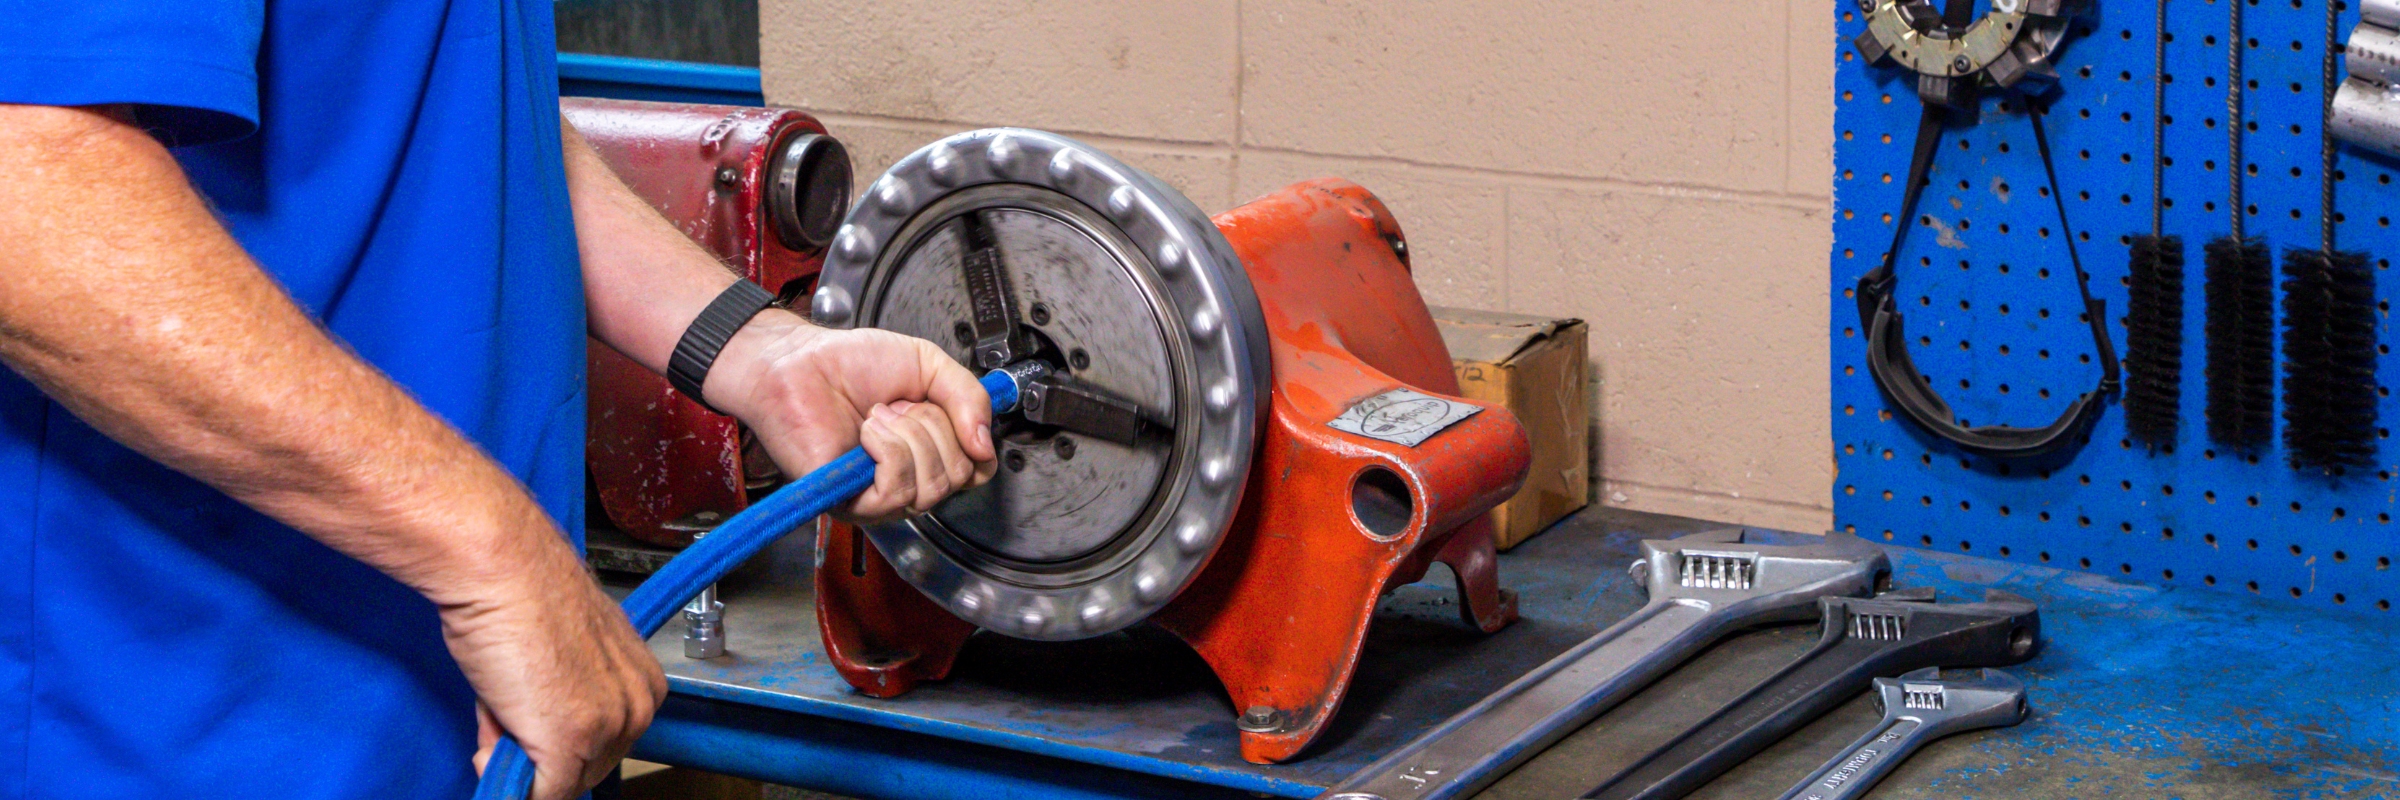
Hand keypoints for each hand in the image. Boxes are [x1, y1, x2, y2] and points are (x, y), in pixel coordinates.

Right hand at [448, 521, 666, 799]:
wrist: (506, 569)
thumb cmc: (526, 597)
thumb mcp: (568, 656)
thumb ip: (570, 699)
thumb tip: (543, 738)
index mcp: (644, 684)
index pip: (604, 745)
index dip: (555, 735)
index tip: (533, 712)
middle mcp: (638, 708)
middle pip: (586, 768)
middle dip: (539, 748)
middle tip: (508, 703)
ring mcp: (607, 728)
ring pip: (560, 783)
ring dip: (519, 754)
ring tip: (503, 699)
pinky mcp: (570, 743)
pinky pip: (539, 794)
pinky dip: (508, 776)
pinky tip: (495, 726)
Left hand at [706, 309, 999, 522]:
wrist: (799, 363)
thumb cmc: (850, 363)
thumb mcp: (929, 364)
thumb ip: (969, 396)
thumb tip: (985, 444)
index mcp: (929, 450)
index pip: (978, 470)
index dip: (972, 438)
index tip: (945, 406)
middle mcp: (908, 478)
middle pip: (959, 476)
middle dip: (933, 426)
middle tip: (899, 405)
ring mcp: (879, 495)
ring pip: (931, 486)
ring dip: (908, 436)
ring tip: (878, 415)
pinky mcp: (852, 502)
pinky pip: (897, 490)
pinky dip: (888, 450)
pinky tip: (868, 432)